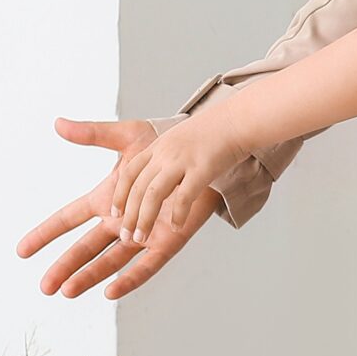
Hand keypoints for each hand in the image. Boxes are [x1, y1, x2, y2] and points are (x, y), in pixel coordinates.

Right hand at [17, 118, 221, 299]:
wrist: (205, 153)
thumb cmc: (167, 147)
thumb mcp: (127, 138)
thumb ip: (93, 135)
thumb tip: (59, 123)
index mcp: (108, 199)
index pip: (69, 218)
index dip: (46, 233)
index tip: (22, 251)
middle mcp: (123, 220)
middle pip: (86, 247)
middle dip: (65, 266)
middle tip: (45, 286)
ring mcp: (145, 231)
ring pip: (111, 260)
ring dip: (90, 275)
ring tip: (68, 291)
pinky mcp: (168, 239)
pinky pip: (147, 264)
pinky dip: (130, 277)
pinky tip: (111, 291)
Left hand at [113, 117, 250, 243]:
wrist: (240, 118)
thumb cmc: (218, 129)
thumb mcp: (182, 136)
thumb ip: (169, 155)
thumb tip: (161, 174)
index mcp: (159, 146)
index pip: (129, 173)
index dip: (120, 194)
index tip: (116, 213)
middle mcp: (165, 154)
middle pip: (137, 188)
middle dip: (129, 215)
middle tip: (126, 235)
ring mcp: (182, 161)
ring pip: (152, 194)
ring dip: (144, 218)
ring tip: (140, 238)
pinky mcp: (202, 168)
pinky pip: (184, 196)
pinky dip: (177, 214)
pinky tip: (176, 227)